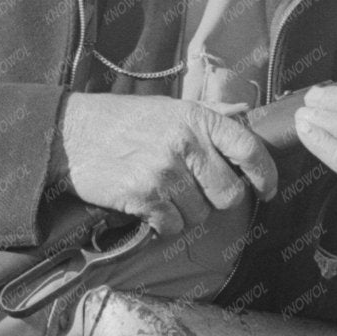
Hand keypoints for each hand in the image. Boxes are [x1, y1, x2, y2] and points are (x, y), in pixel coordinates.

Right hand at [50, 95, 279, 238]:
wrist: (69, 135)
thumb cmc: (119, 120)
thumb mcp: (167, 108)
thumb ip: (207, 116)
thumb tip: (244, 114)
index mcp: (195, 118)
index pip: (248, 148)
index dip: (265, 174)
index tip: (266, 189)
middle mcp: (185, 142)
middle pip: (228, 194)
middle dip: (214, 199)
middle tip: (191, 189)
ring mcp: (165, 171)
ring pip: (200, 215)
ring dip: (184, 212)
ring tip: (160, 191)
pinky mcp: (144, 196)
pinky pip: (172, 227)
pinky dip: (162, 224)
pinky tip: (146, 205)